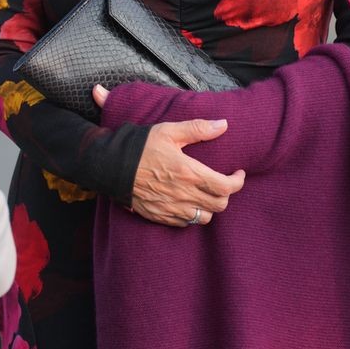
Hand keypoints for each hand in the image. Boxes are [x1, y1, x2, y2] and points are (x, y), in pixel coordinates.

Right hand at [93, 85, 244, 227]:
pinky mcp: (160, 216)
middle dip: (226, 193)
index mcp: (189, 172)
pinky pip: (186, 223)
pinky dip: (193, 214)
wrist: (111, 166)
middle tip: (224, 181)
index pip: (226, 187)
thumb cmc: (141, 146)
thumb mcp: (169, 131)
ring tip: (207, 192)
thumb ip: (198, 128)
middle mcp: (183, 194)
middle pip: (219, 205)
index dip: (238, 182)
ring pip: (204, 218)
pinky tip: (189, 201)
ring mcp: (172, 208)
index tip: (238, 173)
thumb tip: (224, 125)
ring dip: (210, 206)